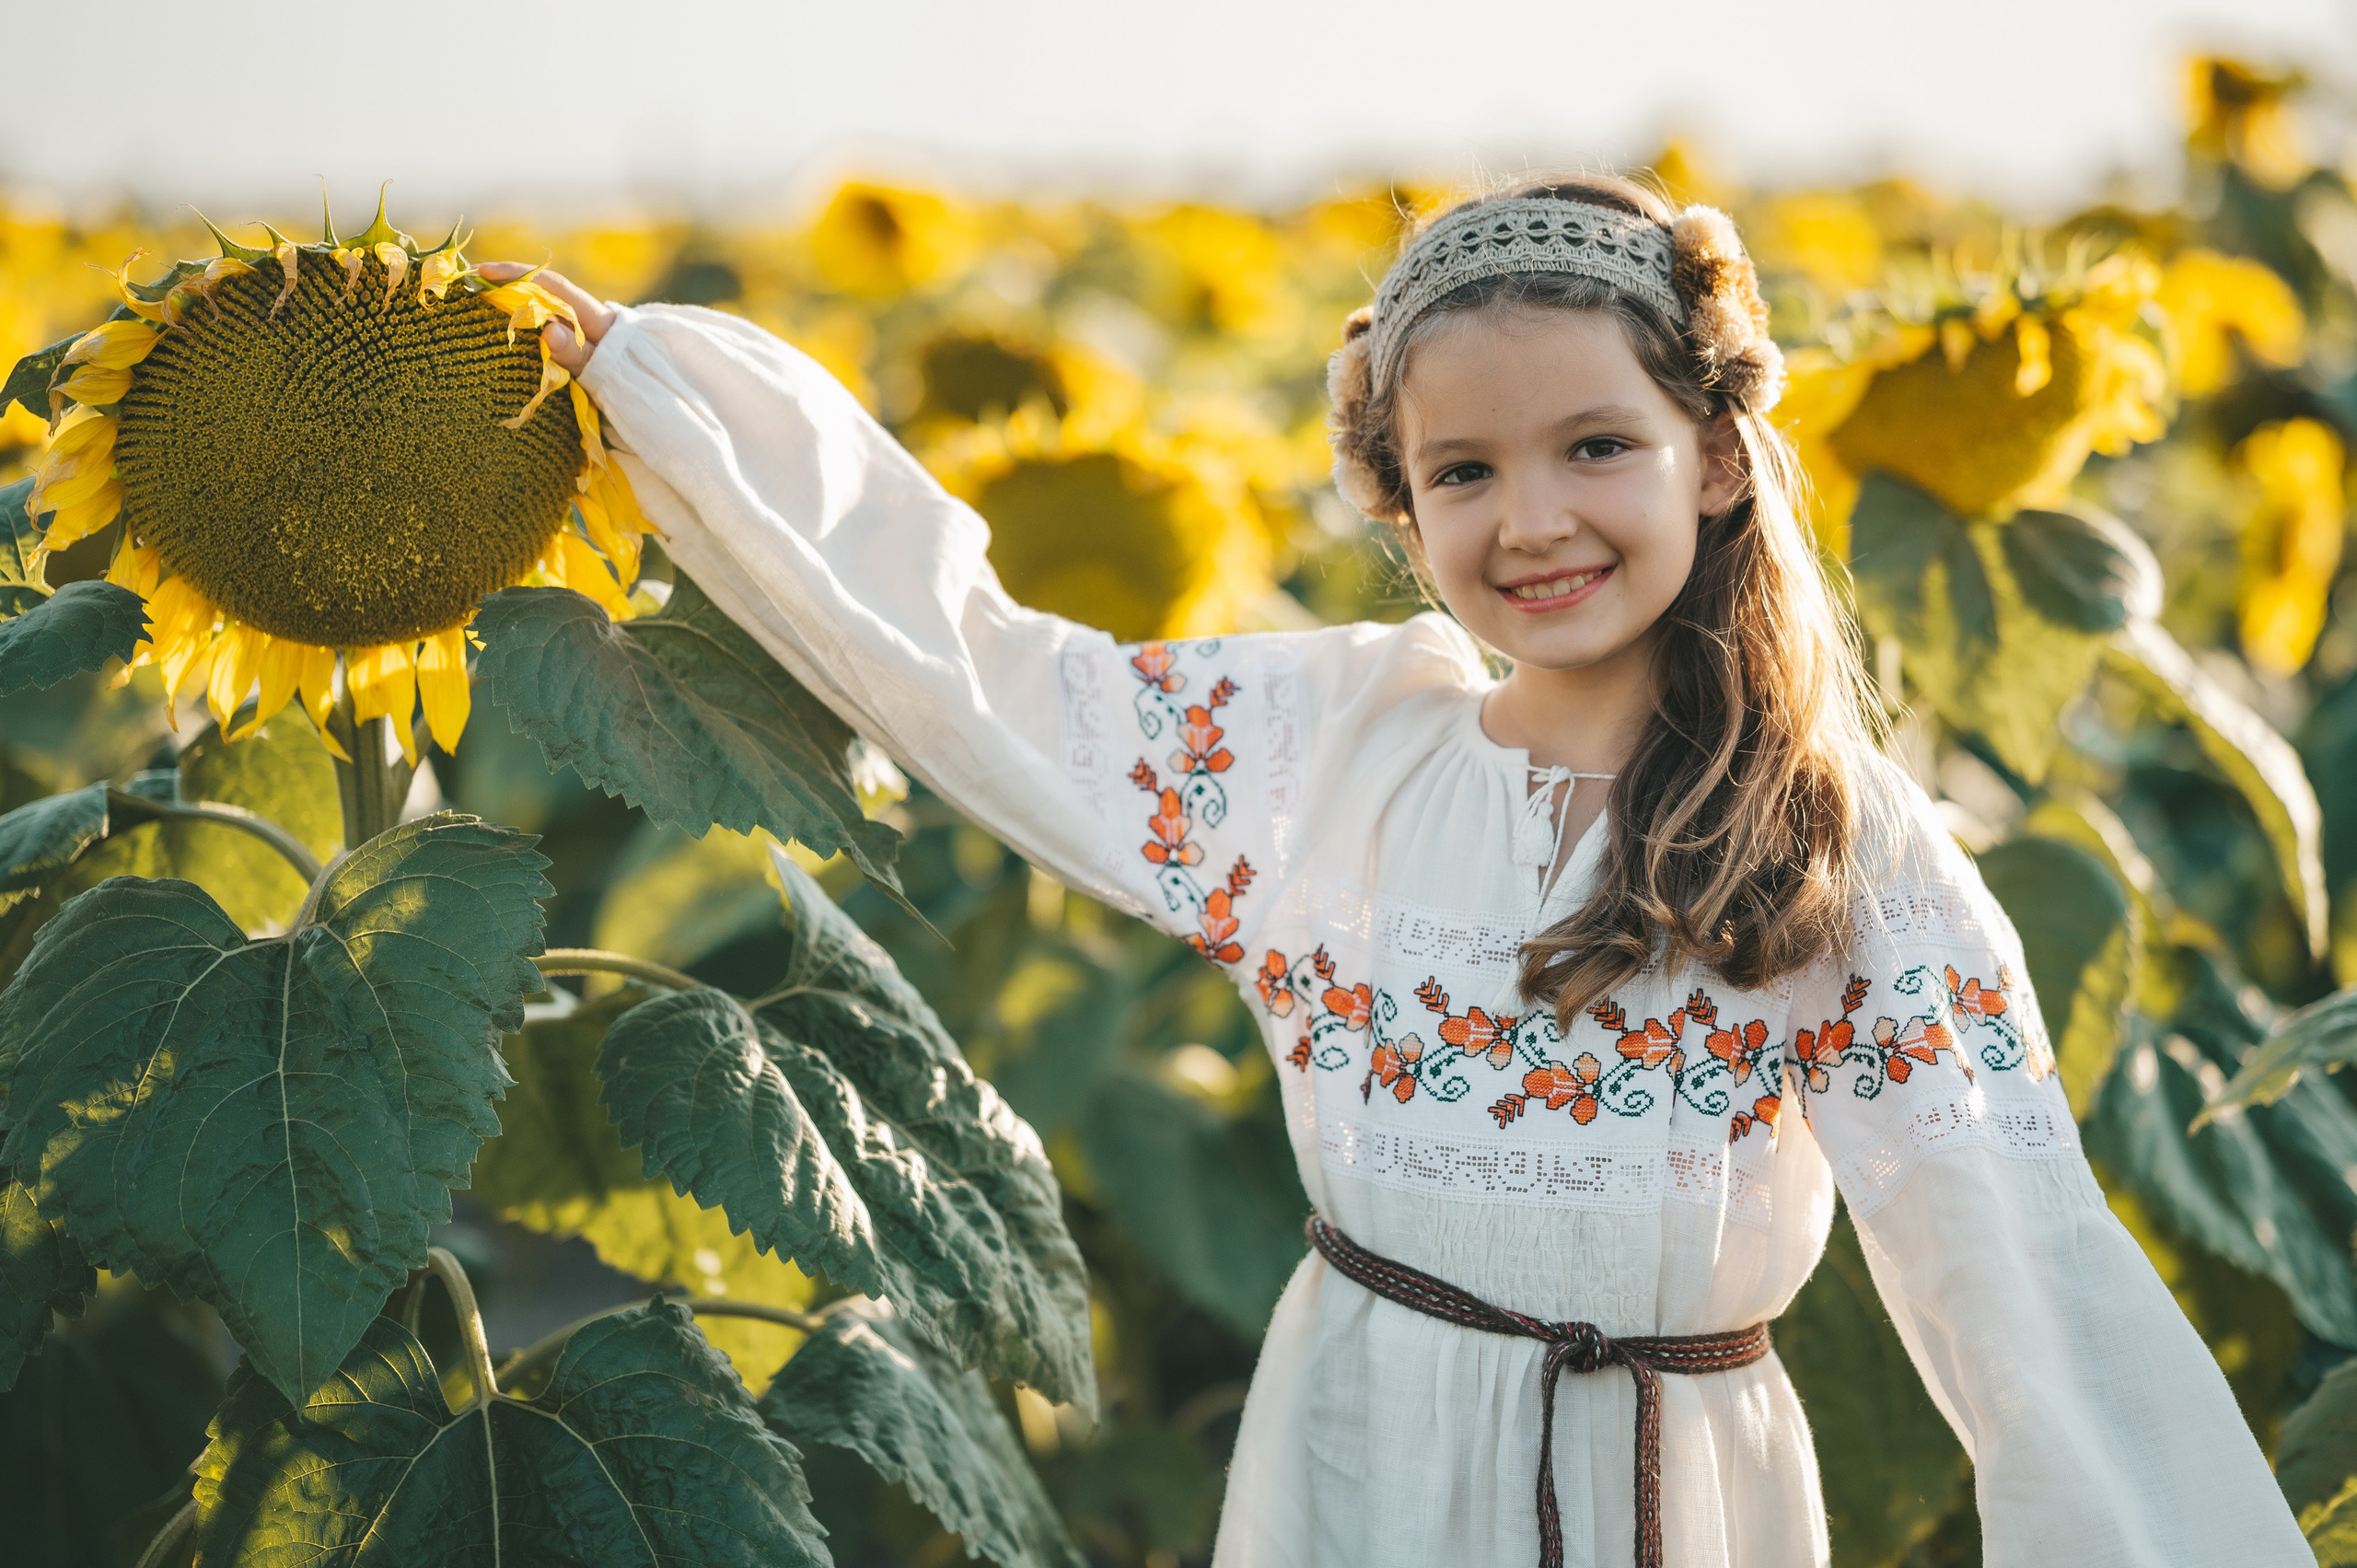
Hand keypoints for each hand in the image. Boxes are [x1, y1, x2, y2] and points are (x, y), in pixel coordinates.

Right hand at [475, 262, 614, 374]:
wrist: (647, 398)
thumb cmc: (628, 382)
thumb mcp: (606, 371)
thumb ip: (579, 354)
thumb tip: (550, 329)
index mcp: (597, 317)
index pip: (554, 286)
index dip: (518, 275)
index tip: (484, 271)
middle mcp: (585, 318)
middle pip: (541, 295)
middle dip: (505, 287)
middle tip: (466, 286)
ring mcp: (576, 334)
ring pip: (538, 314)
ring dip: (508, 308)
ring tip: (471, 304)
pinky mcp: (570, 352)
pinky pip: (540, 334)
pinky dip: (519, 329)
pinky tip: (493, 330)